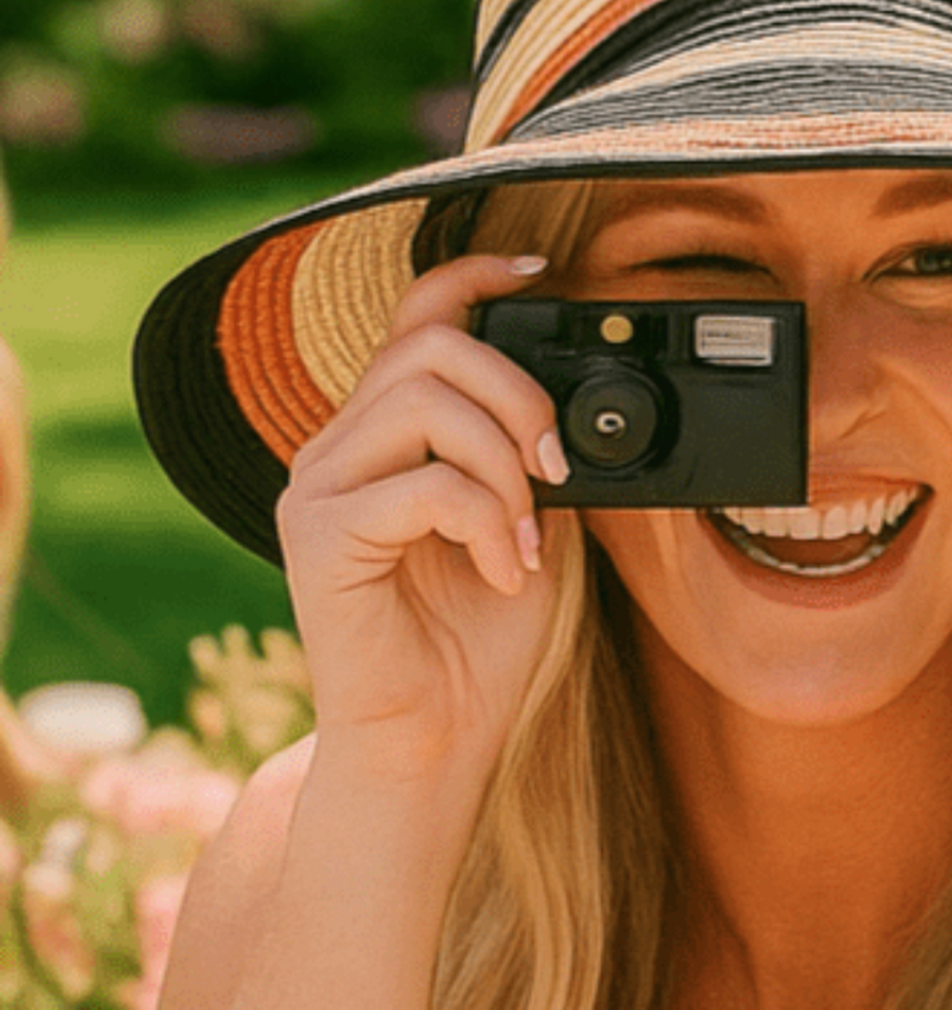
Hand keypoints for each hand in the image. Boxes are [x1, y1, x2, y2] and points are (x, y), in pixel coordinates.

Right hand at [276, 254, 569, 785]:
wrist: (436, 738)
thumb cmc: (482, 635)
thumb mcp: (531, 517)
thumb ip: (534, 452)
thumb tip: (577, 399)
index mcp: (387, 431)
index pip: (416, 315)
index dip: (473, 275)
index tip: (541, 271)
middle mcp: (340, 443)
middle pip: (430, 344)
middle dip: (518, 395)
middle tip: (556, 471)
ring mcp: (318, 484)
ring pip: (426, 402)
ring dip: (502, 465)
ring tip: (524, 533)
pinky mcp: (315, 532)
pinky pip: (423, 483)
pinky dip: (485, 521)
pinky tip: (502, 568)